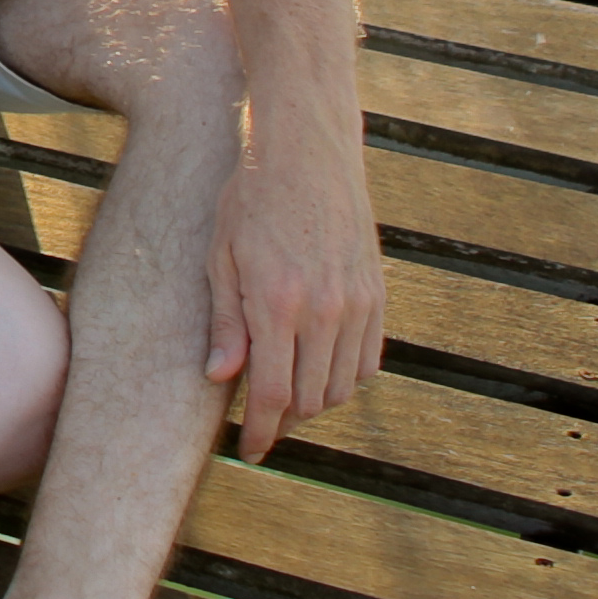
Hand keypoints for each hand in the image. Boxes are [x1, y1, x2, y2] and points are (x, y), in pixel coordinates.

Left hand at [202, 127, 384, 462]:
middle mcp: (325, 309)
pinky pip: (368, 359)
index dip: (262, 433)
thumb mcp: (220, 256)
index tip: (250, 450)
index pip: (274, 396)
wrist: (305, 148)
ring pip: (343, 387)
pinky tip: (319, 368)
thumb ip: (226, 322)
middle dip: (285, 422)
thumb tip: (222, 379)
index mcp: (277, 303)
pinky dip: (345, 377)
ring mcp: (358, 302)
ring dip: (315, 403)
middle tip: (262, 423)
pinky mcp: (376, 292)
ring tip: (287, 397)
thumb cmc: (248, 198)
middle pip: (311, 400)